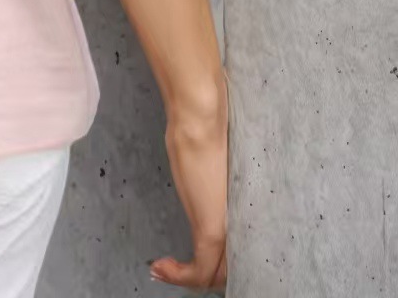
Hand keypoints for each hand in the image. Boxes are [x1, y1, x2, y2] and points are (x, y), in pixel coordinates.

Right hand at [149, 84, 228, 291]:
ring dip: (186, 278)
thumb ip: (203, 164)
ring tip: (162, 271)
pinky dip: (180, 277)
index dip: (216, 260)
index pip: (234, 246)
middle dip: (201, 275)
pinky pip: (201, 269)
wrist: (199, 118)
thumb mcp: (201, 151)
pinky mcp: (212, 228)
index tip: (184, 258)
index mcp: (237, 201)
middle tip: (172, 269)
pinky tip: (158, 267)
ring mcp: (227, 224)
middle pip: (227, 265)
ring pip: (216, 272)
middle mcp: (238, 218)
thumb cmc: (201, 124)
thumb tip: (193, 152)